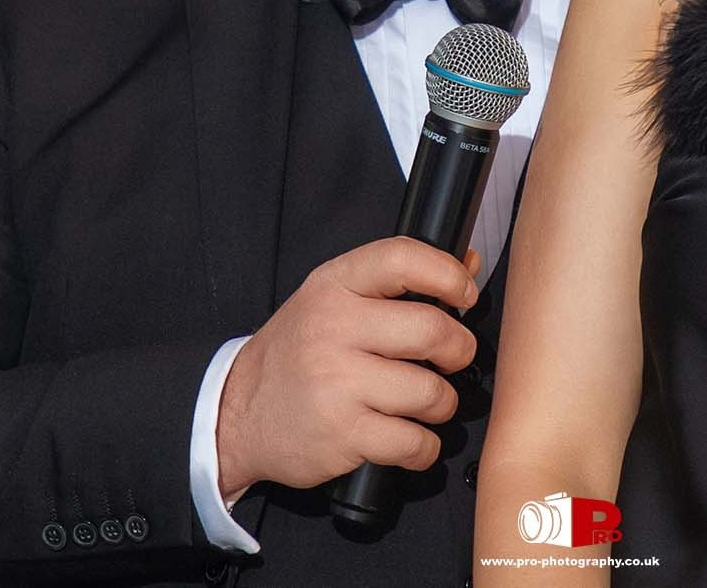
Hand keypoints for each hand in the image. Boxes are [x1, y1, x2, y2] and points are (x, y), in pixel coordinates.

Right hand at [215, 238, 482, 495]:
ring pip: (431, 392)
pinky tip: (412, 440)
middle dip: (459, 350)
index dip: (448, 274)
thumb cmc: (298, 353)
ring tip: (426, 403)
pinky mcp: (343, 434)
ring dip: (442, 404)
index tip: (464, 295)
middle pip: (433, 330)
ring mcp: (337, 383)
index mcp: (334, 286)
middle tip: (452, 359)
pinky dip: (425, 447)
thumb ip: (397, 281)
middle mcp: (334, 329)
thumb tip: (468, 261)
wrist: (237, 414)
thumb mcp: (333, 301)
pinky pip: (414, 442)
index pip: (403, 259)